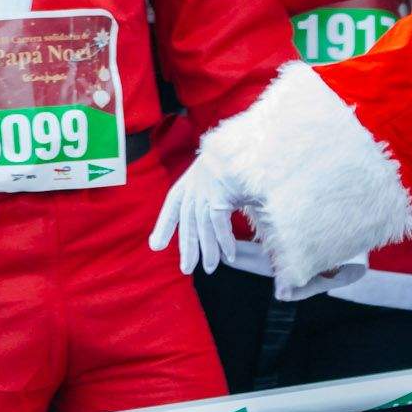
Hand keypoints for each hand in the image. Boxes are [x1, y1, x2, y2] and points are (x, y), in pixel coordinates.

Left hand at [149, 147, 240, 274]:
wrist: (255, 142)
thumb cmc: (244, 159)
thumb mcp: (225, 175)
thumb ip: (220, 194)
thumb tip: (220, 210)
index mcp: (192, 178)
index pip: (173, 203)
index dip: (165, 225)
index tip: (156, 245)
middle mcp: (195, 184)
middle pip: (187, 221)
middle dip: (186, 246)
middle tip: (186, 268)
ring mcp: (206, 189)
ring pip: (202, 227)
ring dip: (207, 249)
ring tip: (209, 268)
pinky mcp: (219, 194)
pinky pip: (218, 224)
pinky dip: (223, 241)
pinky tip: (228, 255)